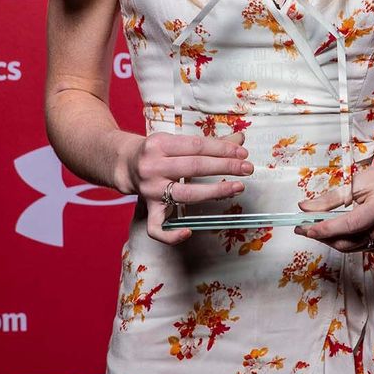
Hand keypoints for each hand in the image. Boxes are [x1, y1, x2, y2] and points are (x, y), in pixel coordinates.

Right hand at [128, 130, 253, 245]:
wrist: (126, 163)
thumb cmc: (158, 151)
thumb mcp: (177, 140)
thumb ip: (208, 143)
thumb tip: (240, 139)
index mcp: (160, 144)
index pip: (197, 146)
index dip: (222, 149)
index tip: (242, 153)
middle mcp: (153, 166)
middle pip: (195, 167)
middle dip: (225, 167)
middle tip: (247, 168)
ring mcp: (150, 190)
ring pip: (185, 194)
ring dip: (215, 192)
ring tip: (237, 188)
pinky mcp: (148, 209)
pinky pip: (157, 228)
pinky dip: (172, 234)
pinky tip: (189, 231)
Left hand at [293, 146, 373, 253]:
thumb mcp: (360, 181)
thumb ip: (332, 197)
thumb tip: (305, 207)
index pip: (348, 225)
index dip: (323, 229)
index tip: (302, 227)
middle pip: (348, 242)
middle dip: (323, 236)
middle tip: (303, 227)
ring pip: (355, 248)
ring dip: (334, 240)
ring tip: (319, 227)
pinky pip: (365, 249)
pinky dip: (350, 241)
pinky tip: (343, 230)